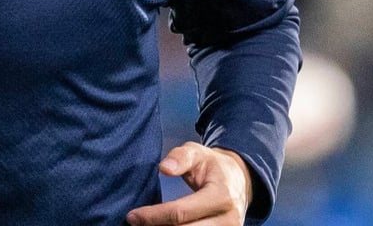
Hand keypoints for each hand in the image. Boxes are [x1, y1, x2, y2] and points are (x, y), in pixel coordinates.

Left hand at [126, 142, 252, 225]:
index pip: (181, 213)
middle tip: (135, 224)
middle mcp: (228, 220)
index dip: (154, 216)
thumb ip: (180, 157)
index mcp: (221, 197)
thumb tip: (164, 168)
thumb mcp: (197, 153)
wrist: (239, 181)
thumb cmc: (212, 166)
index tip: (132, 216)